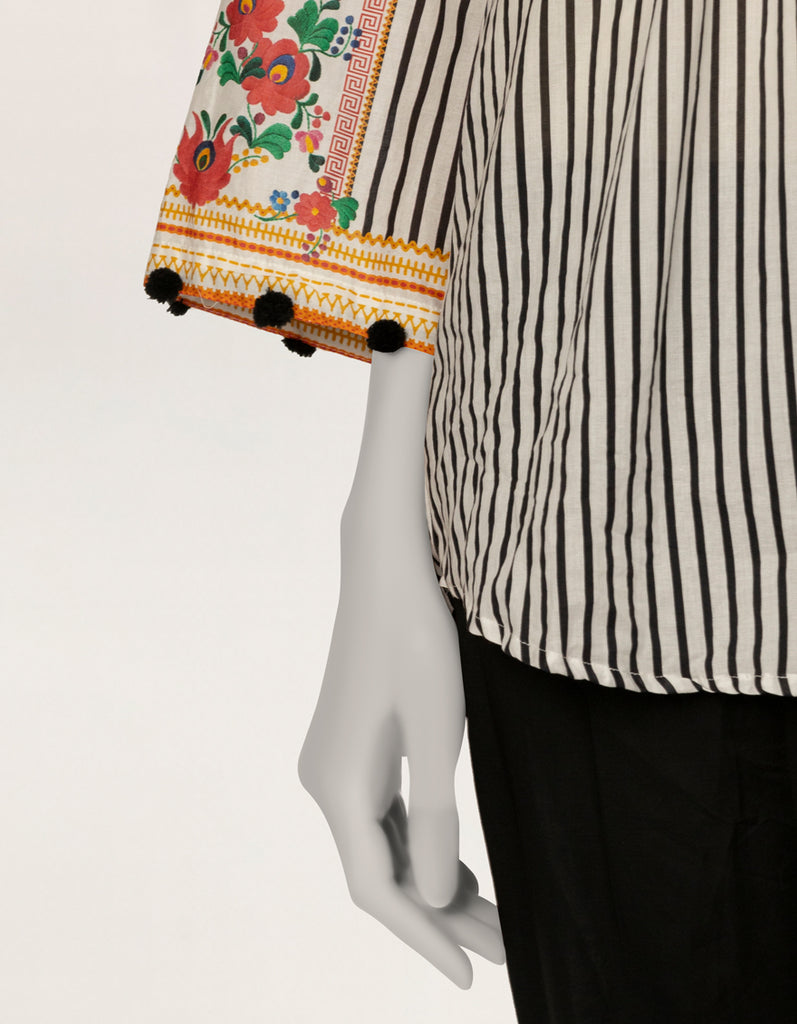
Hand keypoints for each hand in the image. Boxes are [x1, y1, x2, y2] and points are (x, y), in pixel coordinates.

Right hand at [296, 518, 504, 988]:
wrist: (388, 569)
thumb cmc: (416, 639)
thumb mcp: (437, 730)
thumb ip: (437, 819)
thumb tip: (437, 900)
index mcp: (338, 785)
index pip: (377, 888)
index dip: (424, 939)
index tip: (475, 975)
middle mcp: (325, 781)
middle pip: (382, 871)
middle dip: (441, 915)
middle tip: (505, 948)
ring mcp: (336, 763)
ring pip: (386, 845)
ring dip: (435, 880)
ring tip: (494, 914)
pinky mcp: (354, 747)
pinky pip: (386, 817)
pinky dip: (424, 845)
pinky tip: (461, 861)